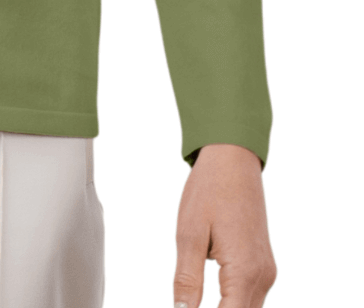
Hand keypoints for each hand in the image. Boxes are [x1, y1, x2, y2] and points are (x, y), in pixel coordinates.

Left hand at [174, 144, 276, 307]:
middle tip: (185, 304)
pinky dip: (234, 304)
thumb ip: (187, 279)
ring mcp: (266, 271)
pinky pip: (251, 297)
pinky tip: (213, 301)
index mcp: (244, 270)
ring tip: (194, 302)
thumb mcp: (189, 234)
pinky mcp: (263, 265)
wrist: (233, 158)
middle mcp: (262, 276)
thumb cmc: (209, 190)